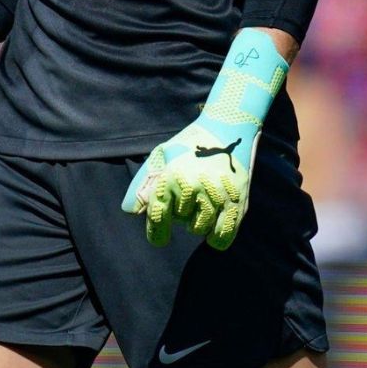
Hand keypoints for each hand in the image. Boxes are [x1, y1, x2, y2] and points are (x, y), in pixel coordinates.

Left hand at [123, 116, 257, 249]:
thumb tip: (129, 211)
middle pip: (180, 222)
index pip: (157, 217)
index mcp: (170, 177)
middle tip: (189, 196)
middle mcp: (191, 187)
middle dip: (181, 215)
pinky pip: (223, 235)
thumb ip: (142, 185)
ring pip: (200, 229)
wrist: (227, 128)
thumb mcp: (160, 157)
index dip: (156, 233)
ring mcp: (215, 195)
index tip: (160, 238)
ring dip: (198, 222)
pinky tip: (214, 224)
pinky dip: (216, 236)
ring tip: (201, 203)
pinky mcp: (236, 200)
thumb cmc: (189, 145)